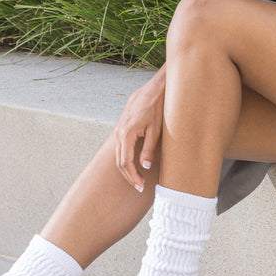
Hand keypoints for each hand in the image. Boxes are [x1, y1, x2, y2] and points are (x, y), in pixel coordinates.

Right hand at [114, 67, 165, 192]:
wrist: (154, 89)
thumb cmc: (157, 107)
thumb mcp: (156, 130)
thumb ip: (149, 149)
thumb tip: (144, 166)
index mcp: (126, 134)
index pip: (125, 162)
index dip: (132, 176)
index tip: (140, 186)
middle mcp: (119, 132)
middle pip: (119, 161)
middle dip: (129, 175)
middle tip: (140, 186)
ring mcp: (119, 129)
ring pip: (118, 154)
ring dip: (127, 167)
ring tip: (138, 177)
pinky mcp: (122, 126)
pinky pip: (120, 146)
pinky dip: (125, 157)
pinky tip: (134, 162)